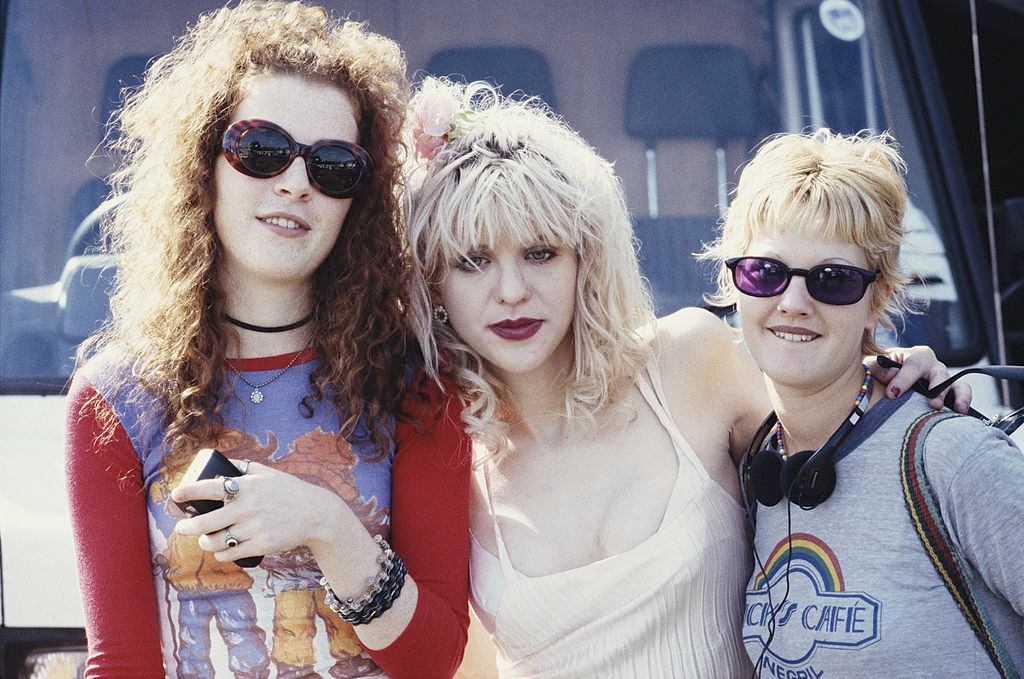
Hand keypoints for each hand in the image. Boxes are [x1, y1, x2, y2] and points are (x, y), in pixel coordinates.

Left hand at [170, 461, 345, 561]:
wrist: (316, 514)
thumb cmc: (289, 491)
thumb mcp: (268, 473)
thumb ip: (244, 467)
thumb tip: (221, 461)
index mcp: (247, 486)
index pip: (210, 488)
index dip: (189, 492)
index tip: (176, 495)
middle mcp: (248, 507)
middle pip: (205, 522)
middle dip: (187, 527)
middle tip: (182, 527)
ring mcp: (255, 528)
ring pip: (216, 542)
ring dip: (205, 542)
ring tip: (204, 539)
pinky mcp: (262, 545)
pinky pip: (231, 554)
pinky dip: (222, 555)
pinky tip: (221, 551)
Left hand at [870, 346, 971, 412]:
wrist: (888, 376)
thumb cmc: (881, 370)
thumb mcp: (873, 365)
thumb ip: (878, 368)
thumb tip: (891, 374)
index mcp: (915, 356)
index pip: (912, 365)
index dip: (903, 380)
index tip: (892, 394)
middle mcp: (933, 366)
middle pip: (939, 374)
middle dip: (937, 389)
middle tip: (933, 404)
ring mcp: (944, 380)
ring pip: (958, 384)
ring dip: (959, 396)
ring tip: (957, 409)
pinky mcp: (951, 393)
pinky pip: (962, 395)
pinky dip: (964, 403)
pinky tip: (961, 414)